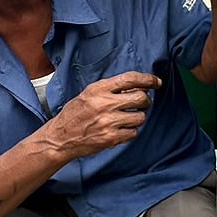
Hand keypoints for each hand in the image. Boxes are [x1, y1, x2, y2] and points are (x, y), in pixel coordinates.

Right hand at [43, 72, 160, 159]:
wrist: (60, 138)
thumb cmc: (75, 114)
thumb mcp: (89, 94)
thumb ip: (111, 89)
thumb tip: (138, 86)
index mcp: (98, 89)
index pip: (130, 78)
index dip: (147, 79)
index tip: (156, 82)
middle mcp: (104, 104)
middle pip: (140, 98)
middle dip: (145, 101)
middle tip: (142, 104)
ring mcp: (108, 122)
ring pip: (140, 117)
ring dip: (138, 118)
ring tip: (128, 118)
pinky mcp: (110, 138)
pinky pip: (133, 133)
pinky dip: (130, 132)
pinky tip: (121, 130)